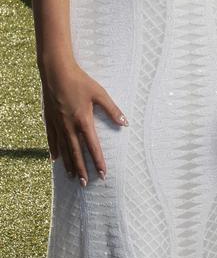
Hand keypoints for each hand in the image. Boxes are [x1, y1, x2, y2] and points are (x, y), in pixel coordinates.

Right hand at [41, 60, 127, 185]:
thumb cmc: (80, 81)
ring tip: (72, 176)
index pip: (92, 147)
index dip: (98, 162)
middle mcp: (69, 126)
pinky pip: (52, 140)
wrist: (56, 73)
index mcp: (83, 121)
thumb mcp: (100, 93)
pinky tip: (55, 160)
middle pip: (76, 153)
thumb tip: (125, 123)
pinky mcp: (49, 120)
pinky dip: (54, 151)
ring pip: (63, 149)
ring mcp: (58, 124)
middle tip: (85, 184)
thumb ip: (112, 109)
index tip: (102, 174)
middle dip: (82, 169)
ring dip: (68, 164)